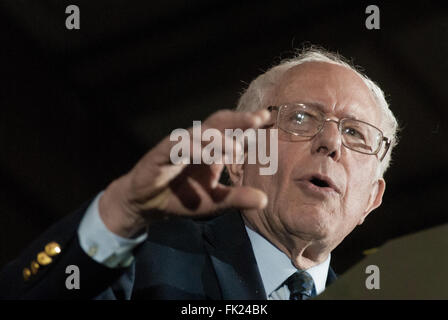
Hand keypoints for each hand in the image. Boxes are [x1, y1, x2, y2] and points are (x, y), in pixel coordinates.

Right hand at [99, 109, 270, 237]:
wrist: (147, 205)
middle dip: (238, 120)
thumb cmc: (182, 197)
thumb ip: (237, 198)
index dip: (248, 123)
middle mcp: (196, 142)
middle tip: (259, 119)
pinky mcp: (161, 153)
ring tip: (236, 150)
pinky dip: (192, 148)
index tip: (268, 118)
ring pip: (199, 133)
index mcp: (211, 149)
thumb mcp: (215, 201)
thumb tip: (265, 200)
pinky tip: (206, 155)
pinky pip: (177, 145)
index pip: (232, 130)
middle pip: (218, 123)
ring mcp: (179, 145)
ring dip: (218, 139)